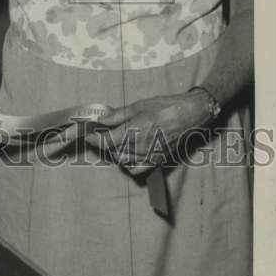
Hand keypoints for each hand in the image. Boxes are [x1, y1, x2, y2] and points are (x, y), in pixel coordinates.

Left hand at [94, 91, 212, 174]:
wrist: (188, 115)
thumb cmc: (163, 107)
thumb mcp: (137, 106)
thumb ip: (117, 116)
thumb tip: (100, 120)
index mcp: (132, 133)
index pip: (106, 141)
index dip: (93, 138)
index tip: (87, 134)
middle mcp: (139, 148)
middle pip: (113, 151)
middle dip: (104, 143)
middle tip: (102, 132)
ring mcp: (148, 157)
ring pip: (123, 161)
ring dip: (115, 152)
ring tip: (114, 140)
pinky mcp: (156, 161)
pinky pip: (137, 169)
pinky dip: (128, 163)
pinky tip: (128, 153)